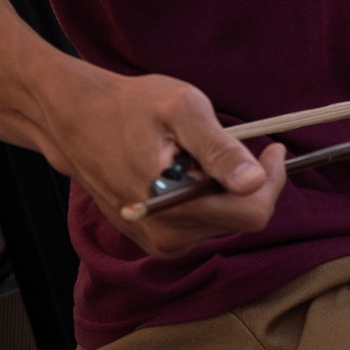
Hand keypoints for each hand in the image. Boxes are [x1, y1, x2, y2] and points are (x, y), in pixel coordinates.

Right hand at [44, 63, 285, 258]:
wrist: (77, 122)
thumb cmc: (130, 108)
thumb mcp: (181, 109)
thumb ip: (219, 148)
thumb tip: (253, 182)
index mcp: (179, 204)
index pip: (254, 213)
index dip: (272, 180)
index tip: (271, 148)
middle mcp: (169, 235)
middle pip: (240, 219)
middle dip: (247, 182)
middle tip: (235, 142)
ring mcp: (159, 242)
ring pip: (221, 222)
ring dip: (222, 189)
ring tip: (195, 153)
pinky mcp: (152, 240)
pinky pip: (199, 224)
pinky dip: (204, 197)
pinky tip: (183, 170)